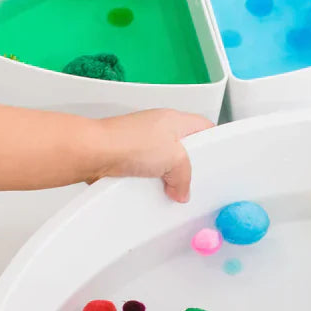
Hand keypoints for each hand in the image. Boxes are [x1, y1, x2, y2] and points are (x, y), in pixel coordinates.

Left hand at [94, 110, 212, 202]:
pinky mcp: (126, 154)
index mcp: (175, 119)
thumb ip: (184, 176)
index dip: (213, 142)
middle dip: (187, 166)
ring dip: (166, 175)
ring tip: (169, 188)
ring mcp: (141, 140)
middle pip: (183, 147)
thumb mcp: (174, 160)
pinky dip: (149, 180)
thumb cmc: (130, 143)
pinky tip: (149, 189)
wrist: (94, 152)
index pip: (203, 127)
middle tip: (191, 181)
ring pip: (163, 160)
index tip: (217, 161)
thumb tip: (182, 191)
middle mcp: (158, 126)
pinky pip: (145, 169)